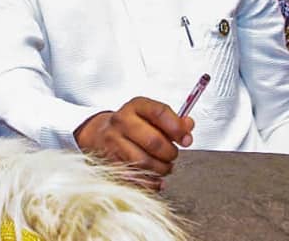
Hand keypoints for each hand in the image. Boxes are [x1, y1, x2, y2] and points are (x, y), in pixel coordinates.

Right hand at [74, 97, 193, 188]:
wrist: (100, 133)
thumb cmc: (133, 125)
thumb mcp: (151, 115)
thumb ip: (173, 120)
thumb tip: (188, 126)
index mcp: (136, 106)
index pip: (160, 113)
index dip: (177, 128)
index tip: (187, 139)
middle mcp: (122, 121)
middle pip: (153, 141)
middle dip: (170, 153)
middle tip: (173, 155)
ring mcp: (113, 142)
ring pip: (144, 162)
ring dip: (161, 169)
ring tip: (165, 167)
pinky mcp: (109, 162)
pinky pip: (134, 178)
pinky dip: (150, 183)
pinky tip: (156, 180)